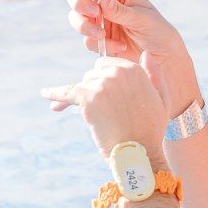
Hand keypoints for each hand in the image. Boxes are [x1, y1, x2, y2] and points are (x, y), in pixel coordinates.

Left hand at [41, 56, 165, 152]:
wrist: (138, 153)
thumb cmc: (150, 129)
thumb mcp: (162, 98)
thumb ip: (155, 74)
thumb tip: (146, 54)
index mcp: (135, 70)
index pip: (108, 64)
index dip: (105, 80)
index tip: (103, 94)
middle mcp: (117, 72)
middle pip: (94, 73)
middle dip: (94, 88)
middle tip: (101, 110)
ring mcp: (101, 85)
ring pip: (82, 84)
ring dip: (83, 97)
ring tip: (90, 116)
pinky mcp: (87, 99)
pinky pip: (67, 93)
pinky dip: (55, 94)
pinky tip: (45, 94)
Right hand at [64, 0, 200, 116]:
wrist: (163, 57)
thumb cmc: (158, 30)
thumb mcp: (143, 18)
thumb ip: (121, 11)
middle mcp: (105, 4)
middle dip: (79, 5)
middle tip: (94, 13)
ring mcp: (100, 22)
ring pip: (78, 20)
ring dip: (86, 27)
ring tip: (103, 35)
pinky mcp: (100, 41)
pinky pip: (88, 41)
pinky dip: (99, 44)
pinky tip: (120, 48)